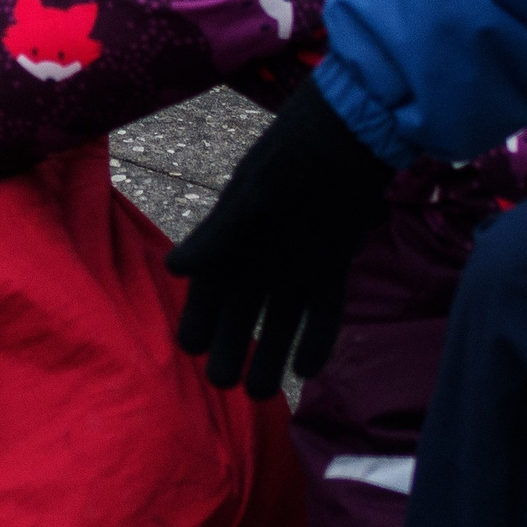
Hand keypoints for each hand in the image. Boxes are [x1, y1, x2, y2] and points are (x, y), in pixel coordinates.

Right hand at [168, 81, 395, 399]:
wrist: (354, 132)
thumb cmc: (295, 156)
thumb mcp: (254, 194)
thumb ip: (219, 234)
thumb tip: (172, 269)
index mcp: (234, 236)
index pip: (207, 287)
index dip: (197, 317)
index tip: (189, 350)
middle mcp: (262, 253)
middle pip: (240, 310)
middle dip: (229, 346)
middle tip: (222, 384)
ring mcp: (298, 261)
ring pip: (279, 317)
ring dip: (270, 352)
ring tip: (261, 394)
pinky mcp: (333, 263)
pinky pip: (322, 310)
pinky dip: (316, 338)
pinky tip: (308, 369)